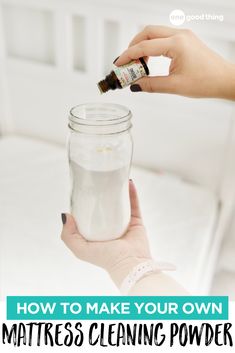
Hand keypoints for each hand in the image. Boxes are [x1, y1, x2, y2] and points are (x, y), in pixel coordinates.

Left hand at [61, 180, 151, 287]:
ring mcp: (124, 223)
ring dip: (118, 190)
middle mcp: (110, 228)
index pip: (89, 216)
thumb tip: (66, 214)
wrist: (130, 264)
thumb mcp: (80, 249)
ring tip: (114, 178)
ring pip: (121, 203)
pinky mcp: (137, 221)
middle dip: (103, 194)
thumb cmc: (106, 259)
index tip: (83, 191)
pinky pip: (135, 204)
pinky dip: (132, 193)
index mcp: (96, 234)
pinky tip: (128, 182)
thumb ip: (68, 236)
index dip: (86, 204)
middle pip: (105, 207)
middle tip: (99, 182)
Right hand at [115, 25, 234, 99]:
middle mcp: (180, 35)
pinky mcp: (186, 40)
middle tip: (126, 63)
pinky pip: (164, 38)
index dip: (128, 55)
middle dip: (133, 46)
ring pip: (155, 33)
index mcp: (177, 44)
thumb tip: (134, 85)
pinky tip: (150, 60)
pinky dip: (153, 46)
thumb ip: (151, 85)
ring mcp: (184, 36)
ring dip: (143, 45)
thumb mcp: (175, 86)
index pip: (144, 46)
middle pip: (147, 32)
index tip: (118, 65)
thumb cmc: (206, 82)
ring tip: (138, 64)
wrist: (225, 80)